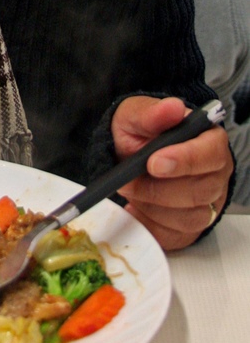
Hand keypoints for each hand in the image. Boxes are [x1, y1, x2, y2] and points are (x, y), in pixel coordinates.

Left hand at [111, 95, 232, 249]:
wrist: (130, 154)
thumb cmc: (140, 133)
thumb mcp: (136, 115)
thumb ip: (152, 113)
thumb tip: (172, 107)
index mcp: (209, 141)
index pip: (209, 153)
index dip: (184, 160)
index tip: (153, 163)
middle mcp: (215, 174)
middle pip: (199, 190)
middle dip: (157, 188)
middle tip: (127, 181)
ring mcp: (207, 203)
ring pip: (188, 217)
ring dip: (152, 206)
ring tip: (130, 190)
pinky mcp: (191, 227)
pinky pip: (175, 236)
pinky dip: (150, 224)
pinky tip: (135, 209)